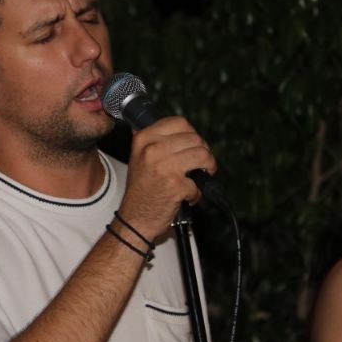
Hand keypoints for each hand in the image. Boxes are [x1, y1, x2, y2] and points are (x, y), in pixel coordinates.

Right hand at [119, 116, 215, 238]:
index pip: (179, 122)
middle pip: (195, 138)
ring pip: (203, 155)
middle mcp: (152, 149)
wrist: (134, 218)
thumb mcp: (139, 156)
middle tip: (199, 165)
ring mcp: (164, 166)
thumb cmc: (141, 189)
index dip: (191, 134)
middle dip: (203, 153)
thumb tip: (183, 129)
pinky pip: (200, 182)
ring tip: (199, 177)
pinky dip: (198, 192)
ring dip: (207, 168)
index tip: (192, 146)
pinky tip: (188, 196)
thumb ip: (156, 139)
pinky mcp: (175, 185)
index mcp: (144, 138)